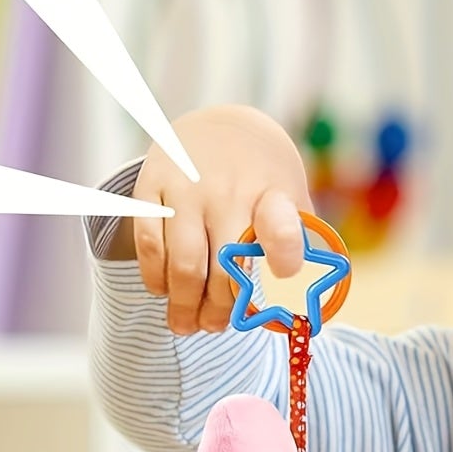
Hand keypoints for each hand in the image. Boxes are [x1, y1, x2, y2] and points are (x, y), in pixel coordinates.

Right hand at [117, 105, 313, 336]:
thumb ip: (300, 243)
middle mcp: (229, 191)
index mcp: (271, 195)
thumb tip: (303, 300)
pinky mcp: (151, 187)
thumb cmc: (263, 179)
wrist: (221, 123)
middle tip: (214, 328)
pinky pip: (149, 245)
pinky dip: (155, 278)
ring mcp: (187, 189)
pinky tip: (163, 291)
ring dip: (185, 305)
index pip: (281, 227)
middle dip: (220, 310)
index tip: (283, 275)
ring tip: (188, 325)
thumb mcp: (292, 198)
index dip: (284, 254)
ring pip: (185, 264)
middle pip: (225, 269)